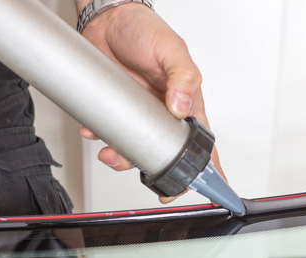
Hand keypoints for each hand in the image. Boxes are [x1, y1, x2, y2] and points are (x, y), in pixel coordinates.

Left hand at [76, 3, 225, 203]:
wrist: (107, 19)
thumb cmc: (146, 31)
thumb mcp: (172, 50)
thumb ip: (183, 77)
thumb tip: (180, 106)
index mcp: (187, 104)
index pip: (203, 143)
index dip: (209, 169)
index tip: (211, 190)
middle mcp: (164, 114)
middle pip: (166, 155)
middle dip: (157, 172)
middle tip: (152, 180)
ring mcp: (139, 115)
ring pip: (136, 149)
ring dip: (123, 158)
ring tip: (111, 153)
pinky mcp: (117, 111)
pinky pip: (110, 133)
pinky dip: (100, 136)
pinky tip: (94, 130)